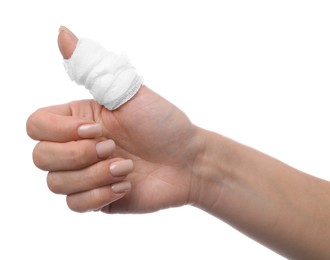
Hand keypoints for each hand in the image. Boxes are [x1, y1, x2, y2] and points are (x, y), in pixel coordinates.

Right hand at [26, 27, 202, 212]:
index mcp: (78, 120)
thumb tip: (62, 33)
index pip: (35, 126)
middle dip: (79, 155)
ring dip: (95, 176)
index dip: (59, 131)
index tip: (98, 128)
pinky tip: (126, 185)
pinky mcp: (97, 198)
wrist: (188, 160)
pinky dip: (100, 195)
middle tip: (114, 147)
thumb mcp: (128, 91)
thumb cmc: (162, 123)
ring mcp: (85, 175)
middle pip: (40, 158)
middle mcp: (76, 147)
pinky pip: (75, 205)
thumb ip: (93, 67)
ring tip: (127, 168)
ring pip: (56, 184)